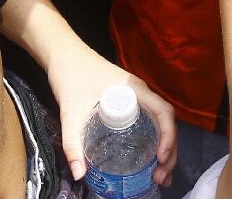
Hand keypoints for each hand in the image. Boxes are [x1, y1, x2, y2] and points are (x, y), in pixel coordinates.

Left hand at [45, 46, 176, 185]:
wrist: (62, 55)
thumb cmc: (70, 76)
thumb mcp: (70, 112)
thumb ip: (72, 143)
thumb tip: (79, 174)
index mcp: (134, 90)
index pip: (163, 112)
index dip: (168, 136)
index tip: (160, 158)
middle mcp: (140, 93)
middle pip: (165, 122)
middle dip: (169, 150)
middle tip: (160, 176)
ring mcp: (135, 97)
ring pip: (159, 123)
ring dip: (164, 148)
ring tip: (158, 174)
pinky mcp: (126, 102)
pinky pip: (148, 122)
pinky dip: (153, 141)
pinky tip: (147, 159)